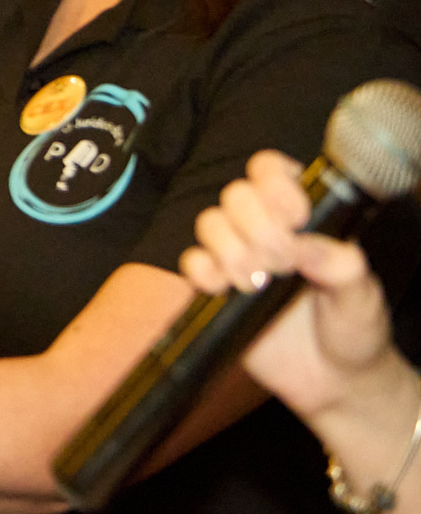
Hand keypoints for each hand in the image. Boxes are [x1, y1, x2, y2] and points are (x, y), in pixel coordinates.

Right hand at [180, 149, 403, 418]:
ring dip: (232, 252)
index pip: (271, 172)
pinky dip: (204, 273)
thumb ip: (342, 265)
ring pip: (209, 223)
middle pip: (236, 195)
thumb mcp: (362, 295)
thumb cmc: (355, 329)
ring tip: (258, 284)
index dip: (274, 184)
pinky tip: (226, 290)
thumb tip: (305, 246)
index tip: (295, 216)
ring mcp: (237, 257)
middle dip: (258, 229)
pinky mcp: (215, 288)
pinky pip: (191, 263)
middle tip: (283, 264)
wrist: (334, 382)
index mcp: (302, 218)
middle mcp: (265, 229)